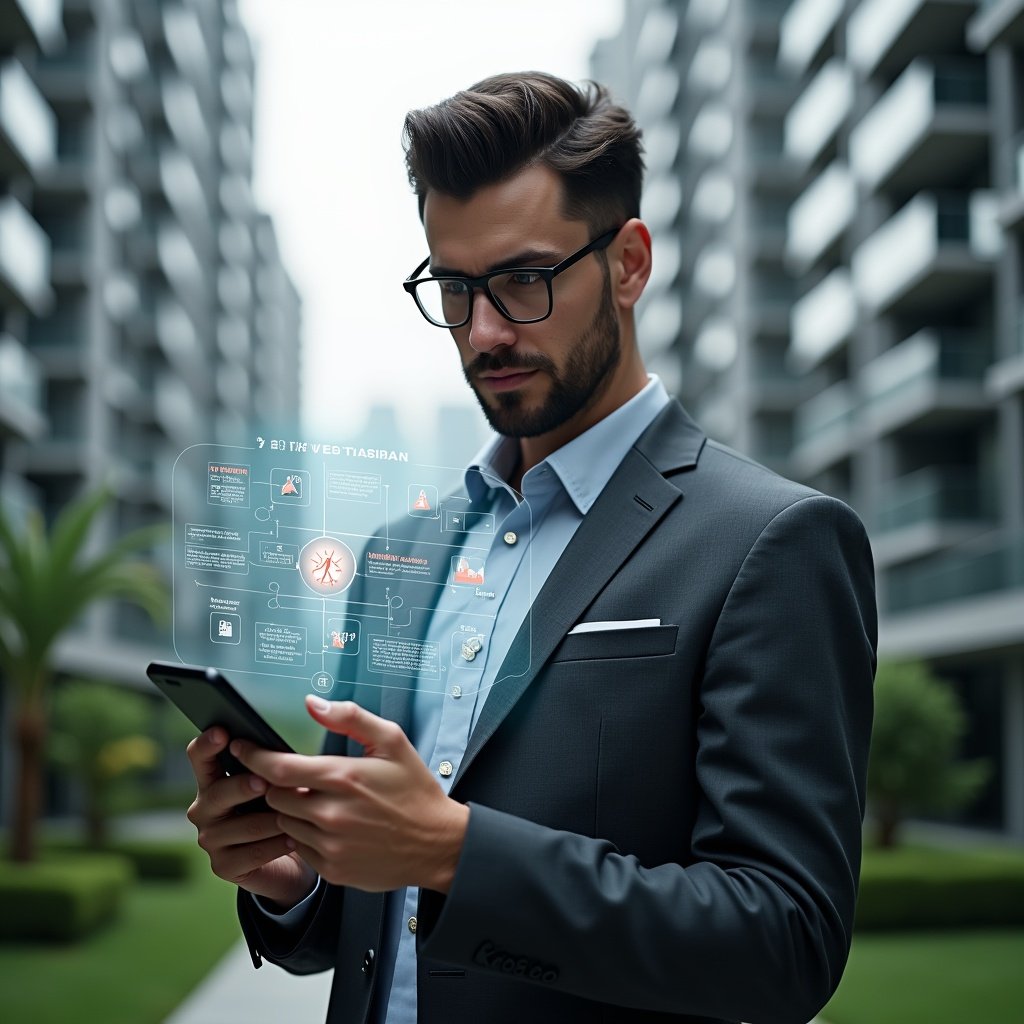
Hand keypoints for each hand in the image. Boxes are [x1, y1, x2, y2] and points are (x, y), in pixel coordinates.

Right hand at [185, 727, 317, 908]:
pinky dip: (276, 845)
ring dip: (272, 819)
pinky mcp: (222, 866)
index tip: (223, 733)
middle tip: (265, 783)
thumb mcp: (274, 784)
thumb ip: (269, 767)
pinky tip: (294, 839)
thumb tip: (280, 753)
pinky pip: (252, 853)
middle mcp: (204, 808)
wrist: (287, 859)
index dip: (208, 744)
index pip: (199, 756)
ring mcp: (210, 839)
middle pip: (218, 792)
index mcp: (212, 780)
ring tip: (296, 814)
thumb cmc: (279, 809)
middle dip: (244, 786)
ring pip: (241, 825)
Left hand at [229, 696, 469, 893]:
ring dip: (290, 810)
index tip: (242, 747)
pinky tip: (328, 825)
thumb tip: (313, 703)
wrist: (436, 843)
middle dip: (277, 784)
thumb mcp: (392, 741)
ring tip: (315, 801)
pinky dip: (305, 834)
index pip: (278, 768)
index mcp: (343, 777)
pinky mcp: (332, 869)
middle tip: (296, 778)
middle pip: (274, 796)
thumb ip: (350, 717)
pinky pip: (299, 847)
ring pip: (283, 822)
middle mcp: (331, 813)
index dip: (253, 756)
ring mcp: (330, 845)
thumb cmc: (414, 790)